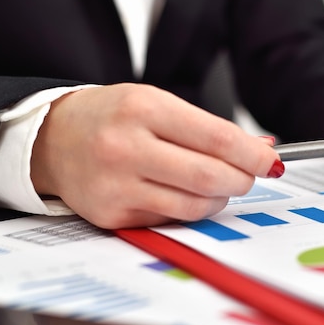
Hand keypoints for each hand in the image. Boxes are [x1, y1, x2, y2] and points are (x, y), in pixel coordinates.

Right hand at [30, 83, 282, 228]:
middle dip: (242, 180)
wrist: (54, 138)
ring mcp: (116, 186)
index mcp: (143, 109)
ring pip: (195, 206)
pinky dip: (189, 209)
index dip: (252, 155)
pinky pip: (171, 219)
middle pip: (210, 177)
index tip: (269, 162)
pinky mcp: (112, 215)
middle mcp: (125, 147)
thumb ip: (209, 128)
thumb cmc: (113, 117)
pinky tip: (181, 193)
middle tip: (248, 176)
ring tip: (216, 184)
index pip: (217, 138)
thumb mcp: (158, 104)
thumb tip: (261, 150)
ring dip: (219, 198)